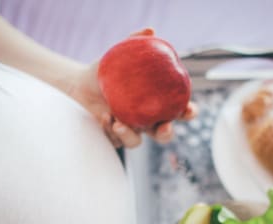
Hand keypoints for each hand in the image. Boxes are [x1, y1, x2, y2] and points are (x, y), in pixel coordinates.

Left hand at [69, 28, 197, 147]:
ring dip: (129, 135)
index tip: (189, 110)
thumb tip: (150, 31)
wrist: (83, 82)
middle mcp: (147, 120)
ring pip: (136, 143)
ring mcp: (131, 131)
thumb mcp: (121, 54)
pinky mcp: (114, 137)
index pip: (179, 110)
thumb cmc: (109, 68)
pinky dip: (109, 129)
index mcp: (158, 103)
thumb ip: (135, 41)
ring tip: (117, 123)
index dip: (188, 112)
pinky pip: (115, 139)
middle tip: (164, 128)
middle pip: (163, 135)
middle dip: (167, 134)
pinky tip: (104, 117)